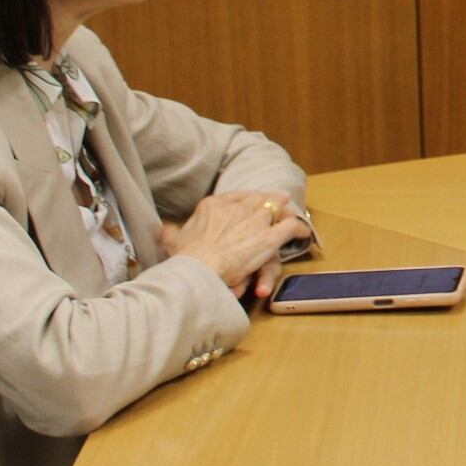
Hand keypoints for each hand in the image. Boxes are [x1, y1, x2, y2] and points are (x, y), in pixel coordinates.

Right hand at [161, 192, 311, 299]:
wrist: (200, 268)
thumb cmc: (185, 258)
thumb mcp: (174, 242)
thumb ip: (170, 233)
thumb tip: (162, 230)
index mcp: (213, 206)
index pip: (233, 197)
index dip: (243, 199)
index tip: (248, 201)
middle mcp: (236, 208)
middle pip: (256, 198)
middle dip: (267, 198)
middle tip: (278, 199)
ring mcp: (255, 221)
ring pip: (275, 207)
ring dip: (284, 209)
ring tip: (291, 210)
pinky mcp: (269, 237)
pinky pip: (290, 227)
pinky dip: (298, 229)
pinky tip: (303, 233)